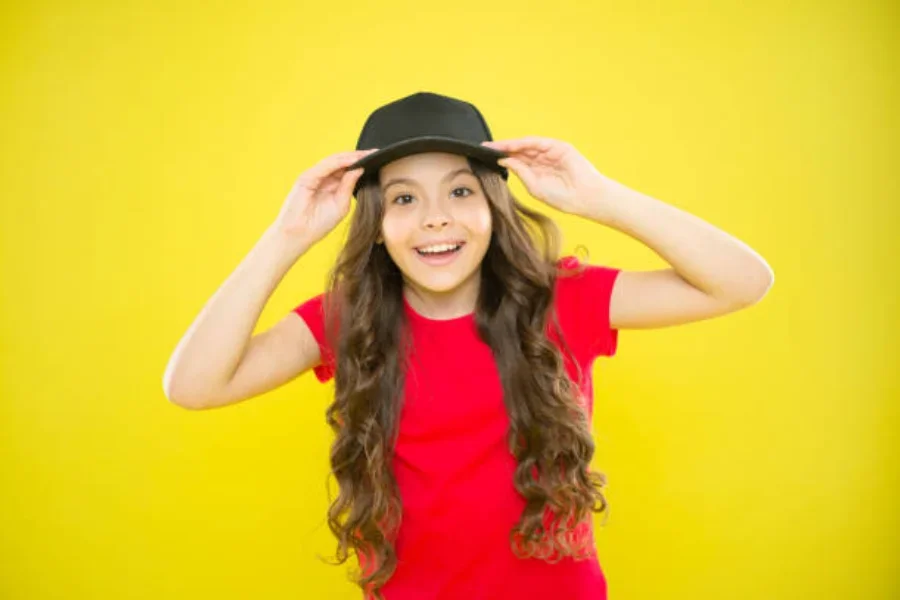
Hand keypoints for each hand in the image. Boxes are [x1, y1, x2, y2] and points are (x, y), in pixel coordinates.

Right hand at [273, 149, 377, 244]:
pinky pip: (326, 166)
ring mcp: (314, 176)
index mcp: (332, 186)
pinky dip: (340, 162)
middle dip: (358, 157)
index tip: (377, 159)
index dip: (361, 164)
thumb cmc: (319, 224)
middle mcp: (323, 178)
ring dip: (351, 157)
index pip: (348, 170)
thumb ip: (349, 186)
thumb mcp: (341, 204)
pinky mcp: (307, 177)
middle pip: (342, 162)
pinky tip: (353, 161)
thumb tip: (359, 169)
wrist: (300, 234)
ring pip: (335, 161)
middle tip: (375, 152)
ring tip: (367, 154)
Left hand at [481, 136, 606, 216]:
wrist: (585, 198)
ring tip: (495, 146)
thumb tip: (504, 161)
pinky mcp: (560, 147)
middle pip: (519, 151)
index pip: (516, 161)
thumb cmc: (563, 198)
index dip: (501, 157)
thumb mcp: (535, 187)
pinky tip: (512, 146)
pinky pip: (539, 143)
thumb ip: (521, 173)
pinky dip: (525, 143)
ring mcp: (551, 152)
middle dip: (502, 149)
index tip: (485, 157)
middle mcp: (543, 160)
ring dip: (511, 144)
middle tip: (484, 147)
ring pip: (527, 146)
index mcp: (537, 171)